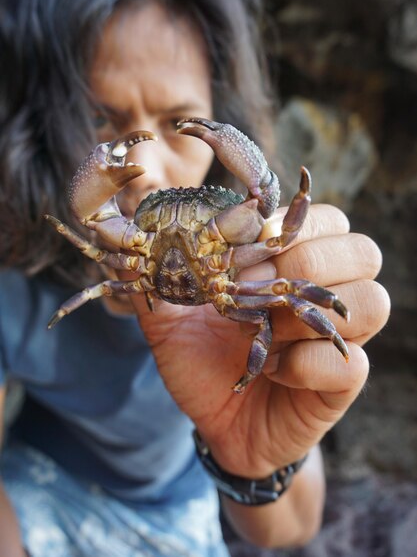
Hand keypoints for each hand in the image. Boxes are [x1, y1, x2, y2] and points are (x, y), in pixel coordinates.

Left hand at [124, 203, 389, 477]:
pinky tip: (270, 370)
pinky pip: (352, 363)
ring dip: (309, 313)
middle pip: (361, 251)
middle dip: (304, 263)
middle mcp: (324, 294)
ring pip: (373, 300)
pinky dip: (306, 364)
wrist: (215, 422)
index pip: (323, 218)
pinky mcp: (341, 382)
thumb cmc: (200, 361)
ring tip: (264, 330)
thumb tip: (132, 237)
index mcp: (291, 264)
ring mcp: (337, 338)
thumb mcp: (170, 316)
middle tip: (252, 288)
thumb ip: (159, 277)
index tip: (235, 253)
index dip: (285, 227)